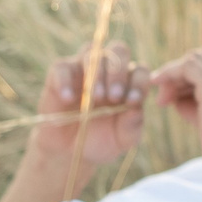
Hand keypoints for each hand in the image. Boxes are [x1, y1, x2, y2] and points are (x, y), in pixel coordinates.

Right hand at [25, 42, 145, 171]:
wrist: (70, 150)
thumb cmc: (101, 140)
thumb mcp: (121, 139)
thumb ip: (132, 126)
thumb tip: (137, 109)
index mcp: (130, 82)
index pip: (140, 70)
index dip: (139, 83)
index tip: (132, 101)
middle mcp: (109, 69)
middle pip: (119, 51)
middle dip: (118, 72)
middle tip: (113, 97)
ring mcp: (84, 68)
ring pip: (92, 52)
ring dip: (96, 74)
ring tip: (95, 98)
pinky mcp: (61, 73)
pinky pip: (62, 67)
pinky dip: (65, 81)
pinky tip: (68, 99)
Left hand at [151, 47, 201, 185]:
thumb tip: (177, 99)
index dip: (195, 82)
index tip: (177, 100)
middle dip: (183, 75)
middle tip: (165, 99)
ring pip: (198, 58)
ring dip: (175, 75)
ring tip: (162, 100)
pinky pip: (189, 65)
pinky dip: (170, 73)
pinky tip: (157, 87)